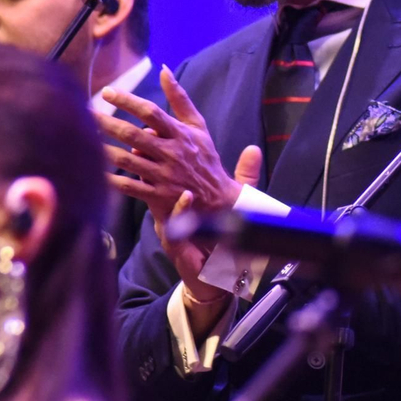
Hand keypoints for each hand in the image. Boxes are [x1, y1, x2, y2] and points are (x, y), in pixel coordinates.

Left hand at [96, 68, 242, 225]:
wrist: (218, 198)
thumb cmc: (204, 157)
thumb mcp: (198, 126)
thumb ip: (180, 98)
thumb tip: (164, 70)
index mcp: (180, 134)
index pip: (150, 112)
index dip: (128, 101)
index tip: (107, 92)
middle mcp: (171, 153)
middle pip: (133, 135)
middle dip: (108, 123)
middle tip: (86, 113)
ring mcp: (164, 176)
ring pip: (128, 161)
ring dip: (104, 150)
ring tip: (84, 140)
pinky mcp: (158, 196)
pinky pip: (130, 187)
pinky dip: (111, 181)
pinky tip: (95, 172)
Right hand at [152, 144, 263, 308]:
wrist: (218, 278)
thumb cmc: (222, 237)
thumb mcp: (234, 202)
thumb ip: (244, 176)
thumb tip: (254, 148)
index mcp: (182, 195)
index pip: (169, 165)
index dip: (162, 143)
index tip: (160, 123)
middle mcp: (172, 208)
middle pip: (153, 177)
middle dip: (146, 155)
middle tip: (147, 136)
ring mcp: (172, 226)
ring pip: (155, 200)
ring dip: (152, 181)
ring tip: (152, 161)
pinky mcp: (178, 246)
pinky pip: (174, 228)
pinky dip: (180, 212)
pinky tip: (185, 197)